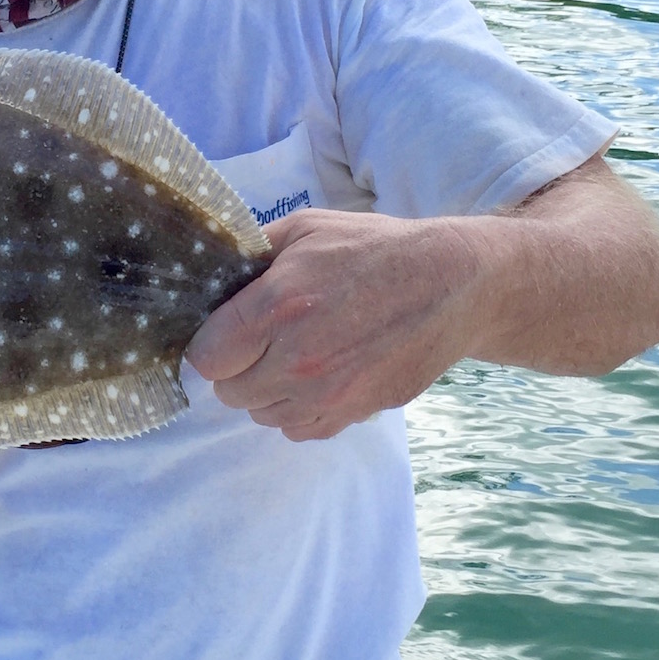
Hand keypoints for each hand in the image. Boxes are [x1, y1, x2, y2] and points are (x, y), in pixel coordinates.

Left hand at [186, 208, 482, 441]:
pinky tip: (317, 377)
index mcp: (278, 307)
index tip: (226, 330)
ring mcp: (329, 394)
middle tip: (261, 341)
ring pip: (262, 415)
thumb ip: (252, 254)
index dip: (212, 343)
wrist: (452, 284)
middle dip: (237, 367)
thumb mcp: (306, 229)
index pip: (206, 357)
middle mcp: (298, 359)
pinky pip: (299, 430)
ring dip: (268, 391)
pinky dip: (299, 410)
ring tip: (292, 356)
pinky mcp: (355, 413)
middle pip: (229, 392)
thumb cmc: (375, 249)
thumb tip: (213, 273)